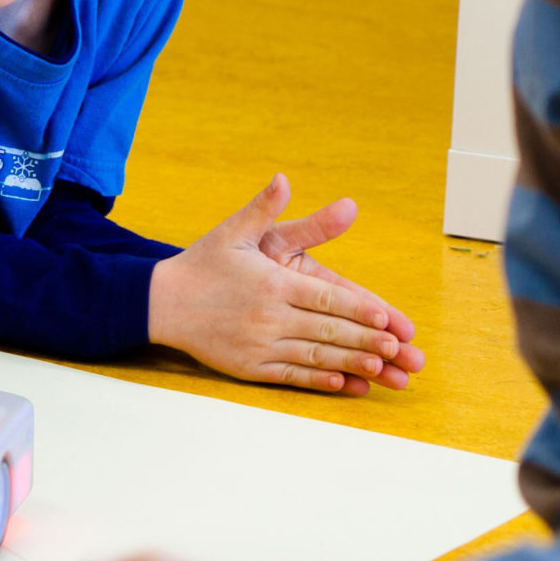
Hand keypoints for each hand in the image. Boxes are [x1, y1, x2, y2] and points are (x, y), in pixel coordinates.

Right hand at [147, 174, 424, 394]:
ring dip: (351, 363)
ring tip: (381, 368)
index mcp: (270, 283)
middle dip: (366, 339)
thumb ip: (264, 207)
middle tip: (399, 349)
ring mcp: (259, 344)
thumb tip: (283, 178)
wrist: (160, 302)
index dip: (358, 307)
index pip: (325, 296)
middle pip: (327, 330)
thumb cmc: (203, 264)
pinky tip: (344, 382)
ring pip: (315, 357)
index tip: (386, 316)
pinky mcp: (250, 366)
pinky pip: (292, 376)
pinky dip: (320, 380)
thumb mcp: (235, 231)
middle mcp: (268, 316)